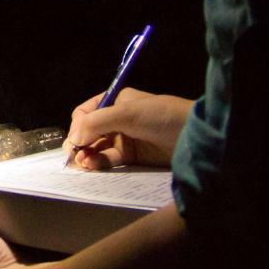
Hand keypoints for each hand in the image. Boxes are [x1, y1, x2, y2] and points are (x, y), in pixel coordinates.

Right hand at [65, 88, 192, 169]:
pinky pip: (110, 160)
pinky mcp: (133, 157)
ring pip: (98, 148)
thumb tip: (73, 139)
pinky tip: (94, 166)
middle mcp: (117, 119)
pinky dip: (100, 163)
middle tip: (75, 157)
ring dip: (88, 155)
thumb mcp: (127, 113)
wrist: (194, 137)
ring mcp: (125, 138)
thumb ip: (97, 123)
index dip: (77, 127)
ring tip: (85, 163)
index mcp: (115, 101)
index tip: (75, 141)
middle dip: (80, 143)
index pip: (86, 114)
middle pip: (89, 132)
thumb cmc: (162, 117)